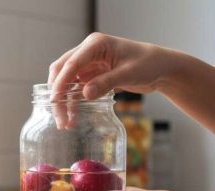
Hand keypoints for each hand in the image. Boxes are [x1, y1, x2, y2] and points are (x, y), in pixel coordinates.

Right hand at [48, 33, 180, 127]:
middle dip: (57, 94)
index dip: (60, 82)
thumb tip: (84, 94)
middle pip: (62, 71)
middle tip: (57, 116)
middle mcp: (88, 52)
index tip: (54, 100)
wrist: (161, 68)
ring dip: (63, 101)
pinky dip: (72, 103)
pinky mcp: (92, 76)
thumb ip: (106, 82)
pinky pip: (76, 89)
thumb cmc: (148, 64)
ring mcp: (89, 64)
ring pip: (67, 82)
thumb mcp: (128, 73)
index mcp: (95, 44)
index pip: (71, 63)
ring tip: (64, 122)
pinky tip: (73, 117)